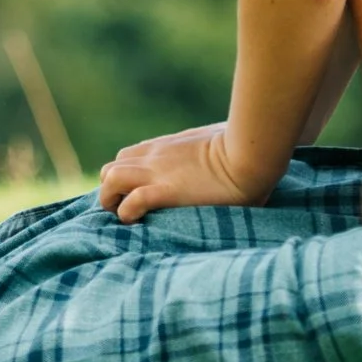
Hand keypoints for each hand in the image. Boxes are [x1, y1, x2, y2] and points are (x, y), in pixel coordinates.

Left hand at [98, 121, 275, 222]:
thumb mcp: (216, 141)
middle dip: (111, 190)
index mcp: (167, 147)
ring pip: (111, 179)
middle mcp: (155, 157)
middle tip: (126, 210)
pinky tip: (137, 220)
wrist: (251, 153)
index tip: (133, 195)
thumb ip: (204, 152)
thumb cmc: (244, 147)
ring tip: (126, 217)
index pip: (128, 157)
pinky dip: (127, 212)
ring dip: (111, 200)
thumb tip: (220, 158)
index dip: (124, 177)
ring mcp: (157, 172)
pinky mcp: (165, 191)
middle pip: (111, 168)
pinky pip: (130, 201)